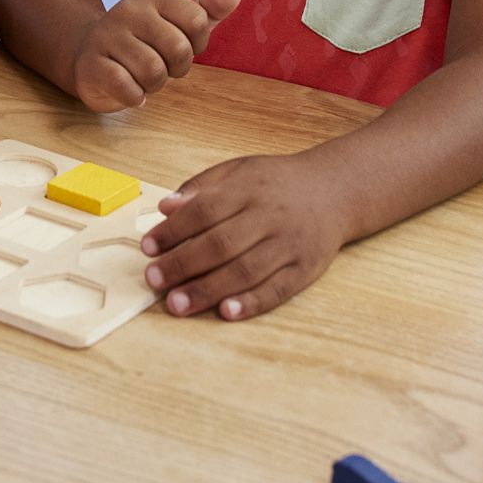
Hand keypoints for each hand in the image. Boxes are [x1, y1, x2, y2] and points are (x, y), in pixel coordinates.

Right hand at [71, 0, 240, 109]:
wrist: (89, 56)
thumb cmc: (144, 42)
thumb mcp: (177, 23)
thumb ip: (208, 9)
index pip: (198, 22)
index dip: (195, 45)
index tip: (176, 45)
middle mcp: (128, 10)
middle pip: (179, 49)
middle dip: (175, 69)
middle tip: (159, 65)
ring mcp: (107, 36)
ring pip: (153, 72)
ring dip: (153, 85)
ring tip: (141, 76)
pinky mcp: (91, 64)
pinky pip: (127, 88)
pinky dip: (134, 96)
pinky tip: (127, 88)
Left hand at [140, 151, 348, 320]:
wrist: (334, 190)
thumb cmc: (276, 182)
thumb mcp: (238, 170)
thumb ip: (200, 187)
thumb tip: (165, 207)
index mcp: (248, 188)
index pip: (204, 210)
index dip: (173, 230)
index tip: (147, 247)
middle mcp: (269, 216)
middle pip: (221, 243)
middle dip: (183, 264)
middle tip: (153, 281)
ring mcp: (289, 244)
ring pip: (245, 270)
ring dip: (208, 290)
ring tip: (177, 304)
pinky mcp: (306, 269)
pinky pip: (277, 289)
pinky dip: (251, 302)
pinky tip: (226, 312)